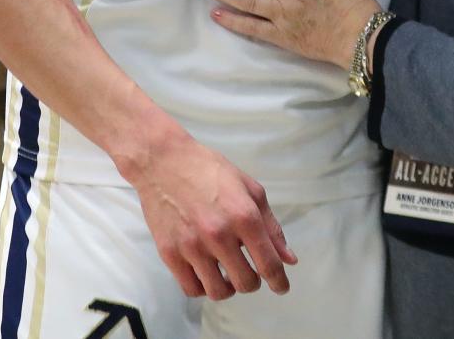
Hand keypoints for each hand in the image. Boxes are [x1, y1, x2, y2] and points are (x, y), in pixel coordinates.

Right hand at [127, 126, 296, 299]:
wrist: (164, 162)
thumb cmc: (210, 171)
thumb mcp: (249, 189)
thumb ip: (271, 226)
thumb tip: (289, 259)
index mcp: (244, 216)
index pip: (268, 264)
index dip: (279, 281)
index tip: (281, 287)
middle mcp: (220, 234)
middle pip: (245, 283)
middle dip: (253, 282)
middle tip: (250, 271)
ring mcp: (192, 246)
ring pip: (218, 292)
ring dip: (229, 287)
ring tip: (228, 274)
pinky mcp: (169, 254)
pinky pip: (192, 288)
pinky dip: (203, 287)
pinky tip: (206, 272)